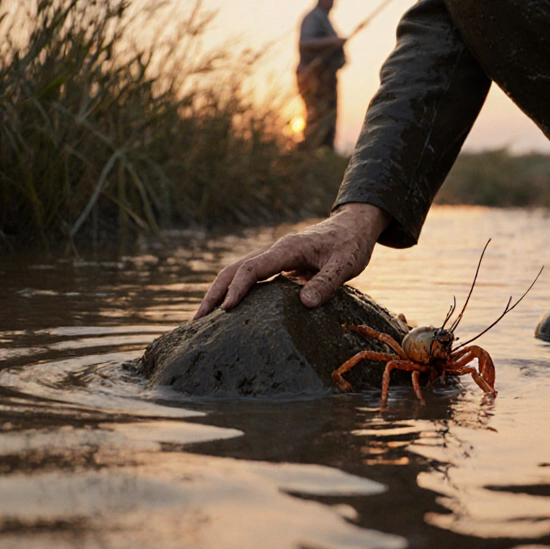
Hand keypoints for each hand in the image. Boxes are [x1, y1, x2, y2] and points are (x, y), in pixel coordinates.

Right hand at [194, 203, 390, 317]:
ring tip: (201, 322)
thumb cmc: (350, 244)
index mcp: (287, 249)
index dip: (238, 288)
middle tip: (197, 322)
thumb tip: (305, 303)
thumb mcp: (346, 264)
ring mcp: (274, 258)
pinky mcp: (277, 266)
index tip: (226, 309)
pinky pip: (249, 279)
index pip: (253, 268)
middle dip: (215, 294)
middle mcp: (275, 252)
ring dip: (218, 294)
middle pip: (234, 270)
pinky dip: (234, 293)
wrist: (352, 226)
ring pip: (237, 273)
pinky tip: (227, 313)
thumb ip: (328, 282)